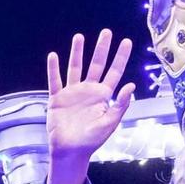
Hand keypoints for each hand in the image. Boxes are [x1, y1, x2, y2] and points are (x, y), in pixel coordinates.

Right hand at [45, 31, 137, 183]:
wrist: (70, 151)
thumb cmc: (92, 140)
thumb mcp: (110, 123)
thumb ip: (120, 104)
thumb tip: (131, 86)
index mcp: (103, 96)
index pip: (114, 72)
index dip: (120, 57)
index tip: (126, 42)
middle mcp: (88, 90)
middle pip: (96, 64)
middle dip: (101, 49)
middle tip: (106, 32)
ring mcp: (72, 93)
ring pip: (75, 68)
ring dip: (77, 53)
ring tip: (79, 37)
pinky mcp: (58, 98)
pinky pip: (55, 81)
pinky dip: (53, 69)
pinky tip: (53, 56)